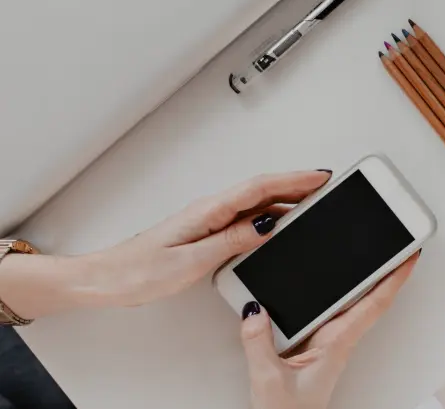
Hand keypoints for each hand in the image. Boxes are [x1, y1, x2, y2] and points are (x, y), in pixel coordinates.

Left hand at [90, 170, 331, 306]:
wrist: (106, 278)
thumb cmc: (138, 271)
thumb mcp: (189, 260)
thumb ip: (230, 241)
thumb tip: (266, 226)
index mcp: (208, 210)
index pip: (260, 188)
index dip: (294, 180)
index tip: (320, 177)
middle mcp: (211, 209)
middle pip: (262, 190)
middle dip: (297, 184)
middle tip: (328, 185)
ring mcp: (209, 219)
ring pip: (256, 202)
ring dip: (285, 199)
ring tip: (313, 203)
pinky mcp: (206, 231)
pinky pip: (245, 217)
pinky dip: (269, 215)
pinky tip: (278, 225)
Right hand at [240, 254, 418, 408]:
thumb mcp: (269, 379)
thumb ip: (259, 342)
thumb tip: (254, 310)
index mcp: (337, 344)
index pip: (374, 304)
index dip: (394, 278)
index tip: (410, 255)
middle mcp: (336, 341)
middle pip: (367, 298)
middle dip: (384, 271)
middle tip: (396, 244)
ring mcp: (326, 344)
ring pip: (347, 305)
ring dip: (361, 281)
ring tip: (372, 254)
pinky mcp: (312, 348)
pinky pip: (324, 314)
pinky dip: (330, 295)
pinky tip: (327, 283)